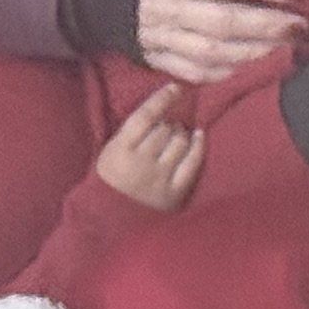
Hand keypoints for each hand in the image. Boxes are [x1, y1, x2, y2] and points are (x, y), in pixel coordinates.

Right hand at [95, 84, 207, 211]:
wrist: (110, 220)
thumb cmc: (111, 181)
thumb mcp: (110, 152)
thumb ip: (131, 133)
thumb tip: (161, 111)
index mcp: (120, 150)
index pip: (145, 117)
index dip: (162, 99)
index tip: (175, 88)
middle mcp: (141, 163)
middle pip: (165, 129)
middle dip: (168, 124)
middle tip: (165, 128)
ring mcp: (159, 177)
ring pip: (180, 141)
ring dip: (181, 134)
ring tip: (175, 137)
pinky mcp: (174, 192)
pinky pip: (192, 162)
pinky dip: (198, 145)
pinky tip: (198, 136)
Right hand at [135, 0, 307, 83]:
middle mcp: (166, 9)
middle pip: (224, 24)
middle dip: (268, 26)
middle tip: (301, 26)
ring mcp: (161, 38)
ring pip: (214, 53)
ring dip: (255, 53)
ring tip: (286, 47)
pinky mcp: (157, 59)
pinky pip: (196, 73)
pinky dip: (227, 72)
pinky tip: (254, 65)